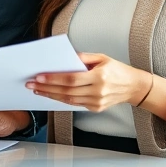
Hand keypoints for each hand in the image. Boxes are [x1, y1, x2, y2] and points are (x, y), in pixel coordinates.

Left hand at [27, 53, 149, 111]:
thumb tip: (64, 58)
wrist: (133, 86)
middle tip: (31, 84)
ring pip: (68, 100)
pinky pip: (74, 104)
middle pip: (67, 91)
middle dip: (47, 87)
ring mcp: (97, 102)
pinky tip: (51, 94)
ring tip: (37, 90)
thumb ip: (83, 58)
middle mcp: (98, 91)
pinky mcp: (96, 108)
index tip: (39, 76)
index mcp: (100, 77)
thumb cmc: (117, 70)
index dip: (54, 79)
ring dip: (51, 95)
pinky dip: (61, 99)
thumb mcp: (102, 58)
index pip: (71, 79)